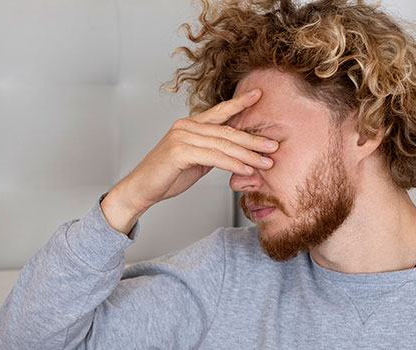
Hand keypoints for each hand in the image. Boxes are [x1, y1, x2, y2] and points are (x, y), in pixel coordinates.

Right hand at [112, 89, 277, 215]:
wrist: (141, 189)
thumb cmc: (166, 176)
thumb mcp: (195, 160)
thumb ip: (212, 152)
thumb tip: (234, 153)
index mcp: (190, 125)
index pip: (219, 112)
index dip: (239, 103)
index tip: (258, 95)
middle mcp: (186, 126)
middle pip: (227, 131)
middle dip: (253, 139)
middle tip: (274, 145)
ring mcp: (182, 137)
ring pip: (223, 145)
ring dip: (248, 155)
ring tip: (266, 162)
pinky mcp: (179, 152)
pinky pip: (214, 157)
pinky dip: (233, 164)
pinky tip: (246, 169)